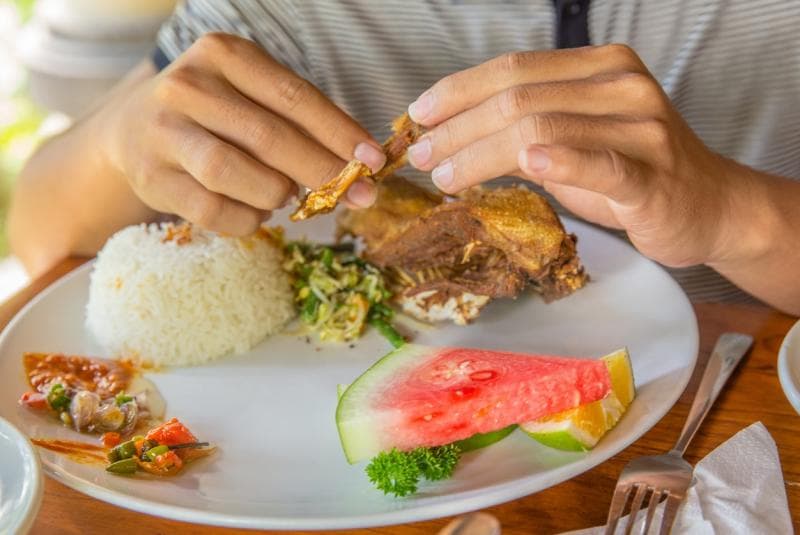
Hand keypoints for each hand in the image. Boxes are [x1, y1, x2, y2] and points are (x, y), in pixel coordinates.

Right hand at [103, 33, 384, 234]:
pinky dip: (247, 219)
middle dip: (322, 171)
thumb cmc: (216, 113)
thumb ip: (300, 122)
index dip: (339, 132)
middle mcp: (187, 86)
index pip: (293, 96)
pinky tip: (256, 212)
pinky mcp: (153, 178)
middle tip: (358, 195)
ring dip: (275, 194)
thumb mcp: (253, 96)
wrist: (134, 130)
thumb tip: (360, 167)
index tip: (373, 159)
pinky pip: (212, 210)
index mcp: (223, 55)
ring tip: (286, 195)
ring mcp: (164, 132)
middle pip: (268, 137)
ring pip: (233, 173)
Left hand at [405, 45, 749, 267]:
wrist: (708, 207)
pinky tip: (526, 163)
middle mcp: (621, 87)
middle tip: (420, 156)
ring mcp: (641, 128)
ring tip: (443, 177)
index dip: (458, 91)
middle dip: (457, 129)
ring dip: (479, 154)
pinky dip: (560, 162)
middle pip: (519, 98)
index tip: (418, 116)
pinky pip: (600, 164)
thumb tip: (452, 136)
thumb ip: (523, 131)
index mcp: (600, 67)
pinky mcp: (652, 176)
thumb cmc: (632, 172)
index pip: (514, 69)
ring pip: (541, 129)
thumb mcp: (573, 141)